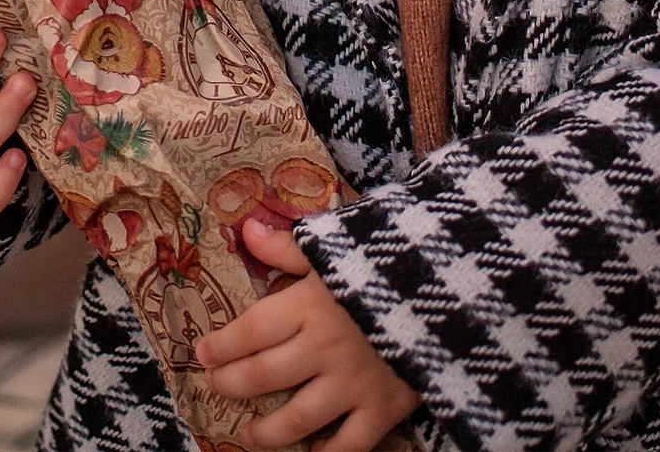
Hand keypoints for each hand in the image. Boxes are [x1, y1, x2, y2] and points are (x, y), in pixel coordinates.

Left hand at [199, 220, 419, 450]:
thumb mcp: (340, 243)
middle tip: (215, 387)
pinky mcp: (385, 408)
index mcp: (309, 305)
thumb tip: (246, 230)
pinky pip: (348, 445)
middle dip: (231, 384)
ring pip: (296, 419)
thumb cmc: (393, 257)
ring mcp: (353, 383)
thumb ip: (291, 246)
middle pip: (263, 376)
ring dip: (265, 431)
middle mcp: (323, 348)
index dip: (221, 346)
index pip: (249, 332)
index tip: (201, 353)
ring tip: (249, 434)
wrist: (458, 285)